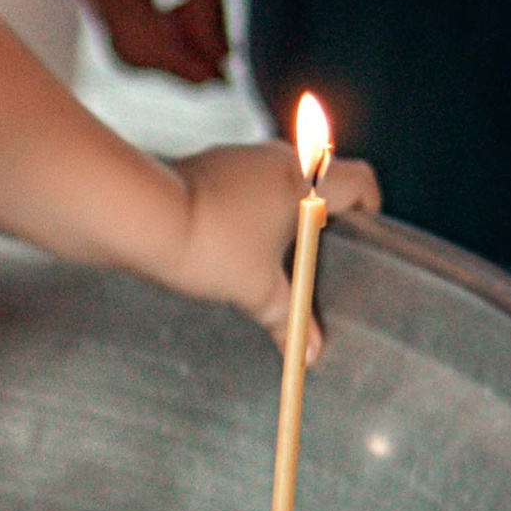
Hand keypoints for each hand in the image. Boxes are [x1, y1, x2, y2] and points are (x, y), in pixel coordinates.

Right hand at [84, 0, 231, 84]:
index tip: (222, 78)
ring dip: (168, 49)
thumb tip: (221, 61)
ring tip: (206, 37)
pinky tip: (182, 14)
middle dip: (177, 65)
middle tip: (220, 68)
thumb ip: (208, 10)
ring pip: (128, 45)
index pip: (148, 51)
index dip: (187, 70)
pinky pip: (125, 24)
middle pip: (133, 57)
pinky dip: (156, 31)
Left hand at [167, 140, 381, 344]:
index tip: (363, 235)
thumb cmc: (208, 244)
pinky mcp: (206, 165)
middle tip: (317, 257)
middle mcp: (275, 158)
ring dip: (281, 211)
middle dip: (321, 216)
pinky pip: (242, 183)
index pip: (359, 180)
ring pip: (276, 179)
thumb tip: (308, 353)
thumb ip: (288, 318)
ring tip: (271, 257)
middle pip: (319, 179)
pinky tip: (231, 244)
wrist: (140, 216)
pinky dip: (247, 208)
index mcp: (303, 180)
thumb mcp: (256, 289)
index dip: (370, 207)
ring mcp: (238, 157)